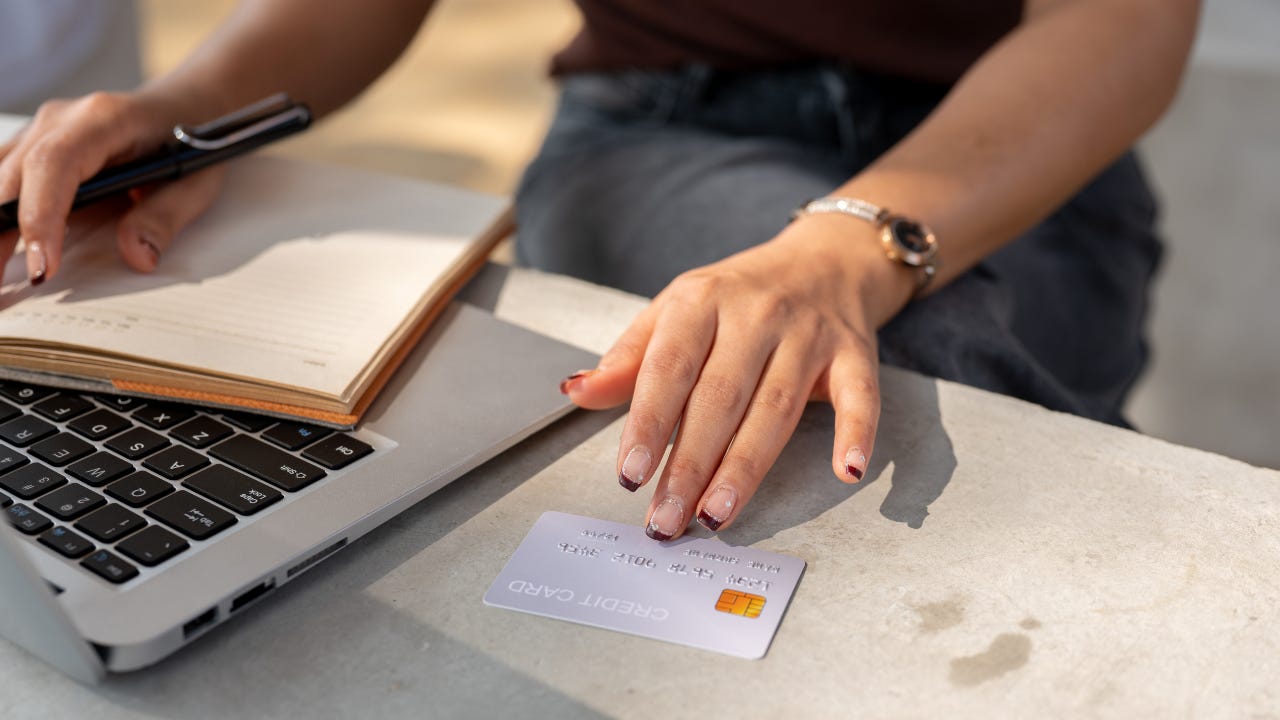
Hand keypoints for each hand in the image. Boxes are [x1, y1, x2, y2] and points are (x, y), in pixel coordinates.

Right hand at [0, 92, 225, 283]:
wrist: (184, 108)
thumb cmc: (190, 145)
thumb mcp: (194, 183)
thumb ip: (165, 217)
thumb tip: (137, 257)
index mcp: (104, 120)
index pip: (55, 164)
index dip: (41, 216)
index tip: (43, 267)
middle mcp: (60, 119)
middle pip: (12, 176)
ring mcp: (41, 131)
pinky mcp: (33, 147)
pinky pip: (3, 180)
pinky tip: (1, 253)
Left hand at [561, 213, 916, 538]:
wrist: (821, 261)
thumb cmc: (735, 299)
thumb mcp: (673, 312)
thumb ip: (628, 358)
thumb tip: (576, 392)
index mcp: (700, 300)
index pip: (670, 369)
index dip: (649, 424)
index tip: (630, 475)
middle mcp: (755, 314)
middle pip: (719, 398)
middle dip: (691, 465)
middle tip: (667, 519)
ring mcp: (808, 334)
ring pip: (775, 408)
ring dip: (747, 467)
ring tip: (717, 514)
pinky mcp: (854, 353)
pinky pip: (859, 396)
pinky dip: (856, 433)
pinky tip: (845, 471)